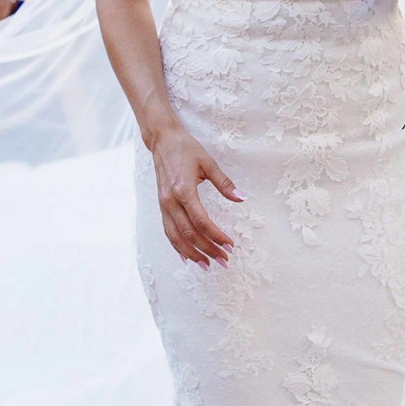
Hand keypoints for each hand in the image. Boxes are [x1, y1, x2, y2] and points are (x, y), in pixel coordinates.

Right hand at [148, 124, 240, 266]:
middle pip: (189, 234)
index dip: (216, 236)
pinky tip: (187, 257)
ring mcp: (164, 205)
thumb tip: (242, 197)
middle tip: (223, 260)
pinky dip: (177, 246)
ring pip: (176, 237)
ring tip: (207, 265)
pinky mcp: (161, 206)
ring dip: (192, 253)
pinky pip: (168, 231)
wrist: (162, 140)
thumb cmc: (186, 148)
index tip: (230, 245)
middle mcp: (171, 201)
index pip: (201, 221)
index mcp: (184, 190)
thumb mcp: (208, 163)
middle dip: (207, 250)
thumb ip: (225, 183)